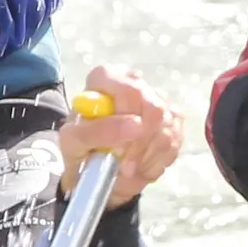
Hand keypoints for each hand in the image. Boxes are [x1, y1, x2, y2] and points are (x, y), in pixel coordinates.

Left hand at [58, 66, 180, 209]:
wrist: (93, 168)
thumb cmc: (78, 148)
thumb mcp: (72, 142)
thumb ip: (97, 131)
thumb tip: (135, 125)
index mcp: (106, 78)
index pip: (129, 89)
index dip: (127, 119)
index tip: (117, 149)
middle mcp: (134, 83)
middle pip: (154, 109)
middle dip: (139, 146)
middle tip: (123, 166)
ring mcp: (156, 100)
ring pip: (166, 128)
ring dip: (146, 157)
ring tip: (126, 168)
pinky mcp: (172, 120)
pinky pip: (175, 141)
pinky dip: (157, 162)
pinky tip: (139, 166)